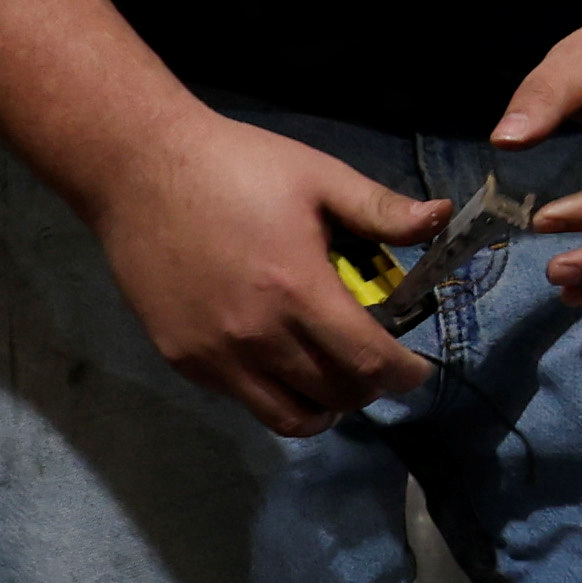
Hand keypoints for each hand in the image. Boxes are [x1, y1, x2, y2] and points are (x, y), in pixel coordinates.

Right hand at [80, 110, 445, 435]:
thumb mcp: (319, 177)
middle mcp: (257, 337)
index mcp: (298, 291)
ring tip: (332, 373)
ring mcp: (215, 356)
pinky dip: (275, 392)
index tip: (415, 367)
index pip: (368, 363)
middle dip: (369, 386)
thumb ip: (381, 210)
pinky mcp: (182, 359)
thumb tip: (442, 219)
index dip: (404, 374)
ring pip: (289, 416)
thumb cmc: (236, 166)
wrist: (139, 170)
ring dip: (324, 403)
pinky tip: (280, 357)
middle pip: (335, 396)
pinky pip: (244, 398)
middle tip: (374, 361)